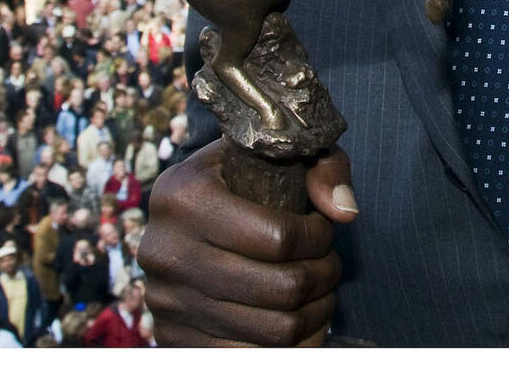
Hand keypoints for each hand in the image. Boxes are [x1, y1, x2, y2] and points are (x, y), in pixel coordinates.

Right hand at [138, 139, 356, 346]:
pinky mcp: (169, 336)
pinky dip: (290, 345)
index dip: (318, 238)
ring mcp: (164, 299)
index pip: (278, 237)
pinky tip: (300, 319)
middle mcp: (165, 250)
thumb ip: (323, 168)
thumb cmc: (241, 178)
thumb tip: (344, 213)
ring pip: (274, 329)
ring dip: (314, 313)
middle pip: (280, 288)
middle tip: (329, 264)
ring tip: (319, 290)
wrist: (181, 211)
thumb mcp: (279, 153)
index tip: (323, 230)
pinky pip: (249, 357)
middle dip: (322, 277)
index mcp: (184, 195)